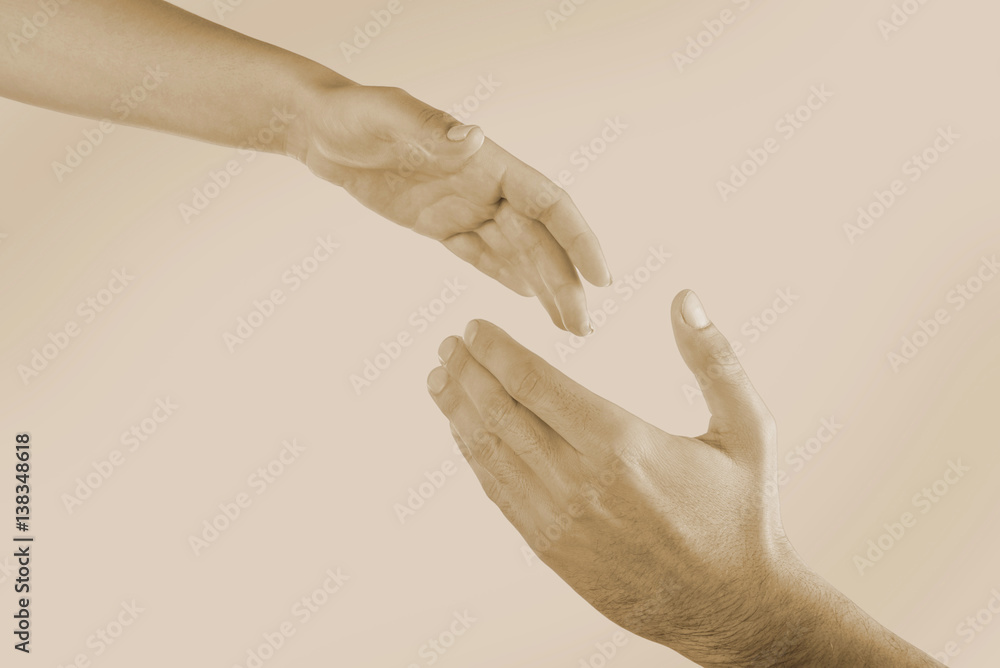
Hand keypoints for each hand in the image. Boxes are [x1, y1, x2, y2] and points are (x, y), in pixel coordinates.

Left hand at [289, 83, 610, 335]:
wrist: (320, 129)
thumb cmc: (352, 114)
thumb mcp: (386, 117)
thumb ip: (430, 129)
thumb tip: (475, 138)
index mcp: (487, 161)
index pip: (548, 202)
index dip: (579, 239)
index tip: (602, 278)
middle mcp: (485, 184)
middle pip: (539, 239)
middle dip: (564, 282)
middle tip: (581, 329)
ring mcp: (464, 205)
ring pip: (516, 251)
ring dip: (544, 287)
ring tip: (566, 327)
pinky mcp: (441, 223)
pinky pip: (482, 253)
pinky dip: (507, 276)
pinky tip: (527, 299)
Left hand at [425, 291, 943, 666]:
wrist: (732, 607)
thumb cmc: (743, 514)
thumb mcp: (749, 430)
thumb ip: (715, 361)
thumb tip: (684, 299)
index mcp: (622, 446)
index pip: (535, 384)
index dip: (496, 350)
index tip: (472, 326)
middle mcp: (580, 483)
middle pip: (500, 414)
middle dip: (467, 373)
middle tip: (447, 345)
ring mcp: (559, 520)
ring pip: (490, 454)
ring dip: (459, 412)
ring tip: (440, 380)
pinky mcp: (551, 548)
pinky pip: (499, 493)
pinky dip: (475, 456)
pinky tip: (465, 432)